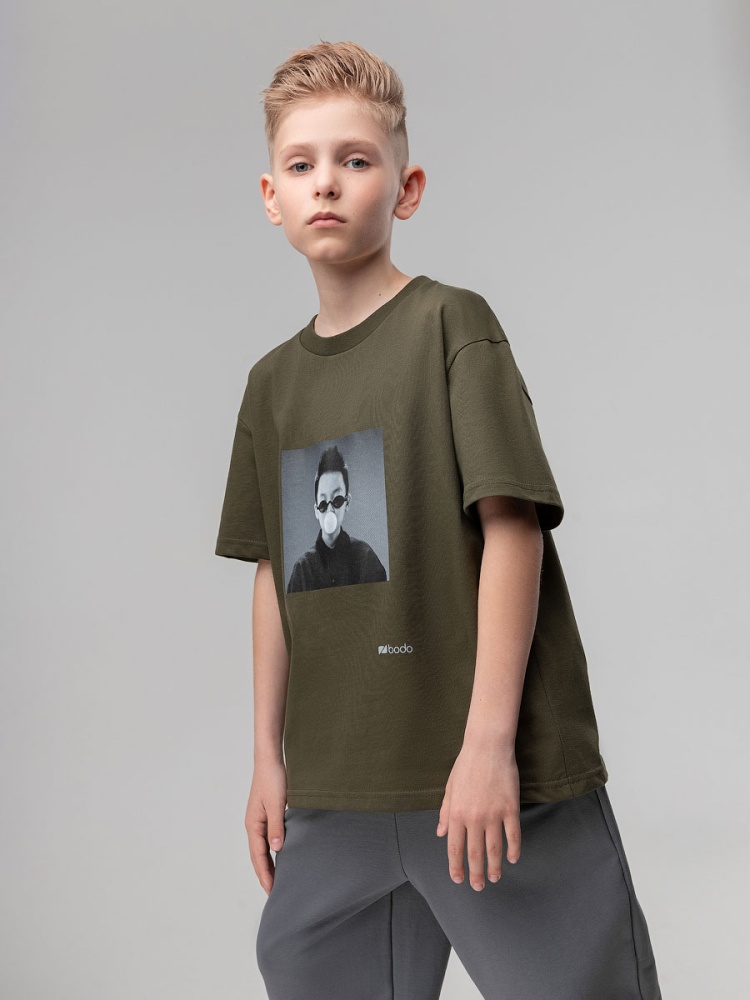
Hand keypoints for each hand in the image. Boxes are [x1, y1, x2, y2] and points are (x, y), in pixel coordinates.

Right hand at [245, 757, 287, 894]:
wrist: (270, 759)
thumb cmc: (272, 779)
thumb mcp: (276, 804)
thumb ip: (276, 827)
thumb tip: (276, 850)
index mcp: (253, 824)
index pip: (258, 856)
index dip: (265, 874)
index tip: (271, 890)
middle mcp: (254, 824)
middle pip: (257, 855)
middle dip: (264, 873)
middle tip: (273, 892)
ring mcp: (259, 819)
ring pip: (262, 847)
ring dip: (268, 863)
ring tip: (276, 879)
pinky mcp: (266, 813)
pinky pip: (267, 838)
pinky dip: (272, 850)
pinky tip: (280, 854)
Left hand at [436, 741, 520, 889]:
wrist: (487, 746)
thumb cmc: (466, 765)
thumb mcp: (450, 788)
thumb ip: (446, 813)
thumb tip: (441, 834)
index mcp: (457, 814)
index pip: (455, 848)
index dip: (456, 866)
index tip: (458, 879)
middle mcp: (474, 818)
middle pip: (475, 853)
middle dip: (476, 873)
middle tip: (478, 887)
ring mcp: (494, 814)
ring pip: (495, 849)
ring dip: (495, 866)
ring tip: (495, 878)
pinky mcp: (510, 808)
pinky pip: (513, 835)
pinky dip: (513, 849)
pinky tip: (512, 859)